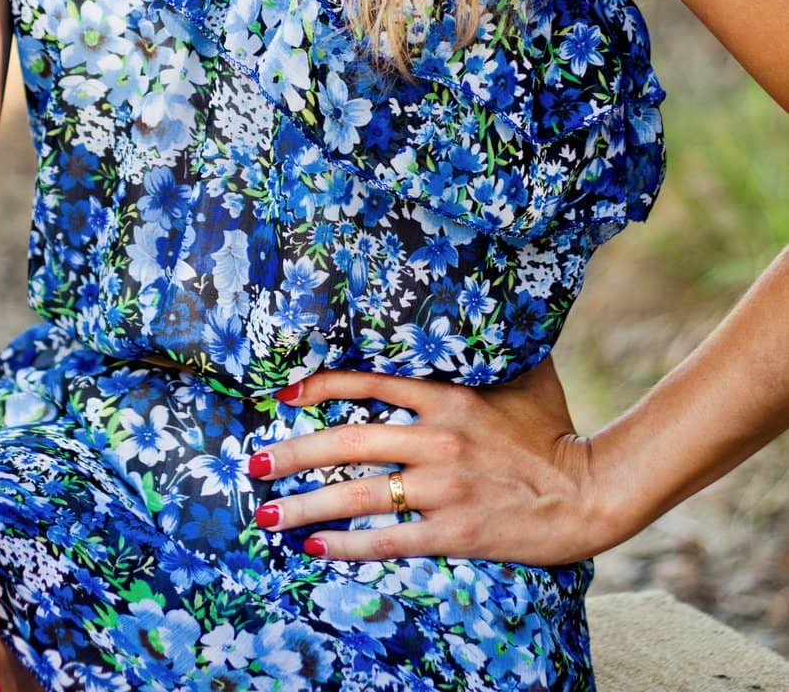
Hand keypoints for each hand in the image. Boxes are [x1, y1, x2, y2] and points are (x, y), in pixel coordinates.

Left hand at [248, 355, 619, 566]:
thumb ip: (490, 347)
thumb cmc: (557, 430)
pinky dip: (346, 544)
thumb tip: (479, 299)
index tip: (281, 393)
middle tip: (253, 460)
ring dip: (305, 504)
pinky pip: (388, 539)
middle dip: (293, 452)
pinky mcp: (454, 531)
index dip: (320, 386)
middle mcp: (438, 439)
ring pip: (358, 495)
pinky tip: (313, 546)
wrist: (591, 492)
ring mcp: (444, 487)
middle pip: (347, 442)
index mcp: (448, 396)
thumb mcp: (525, 376)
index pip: (368, 382)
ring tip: (266, 510)